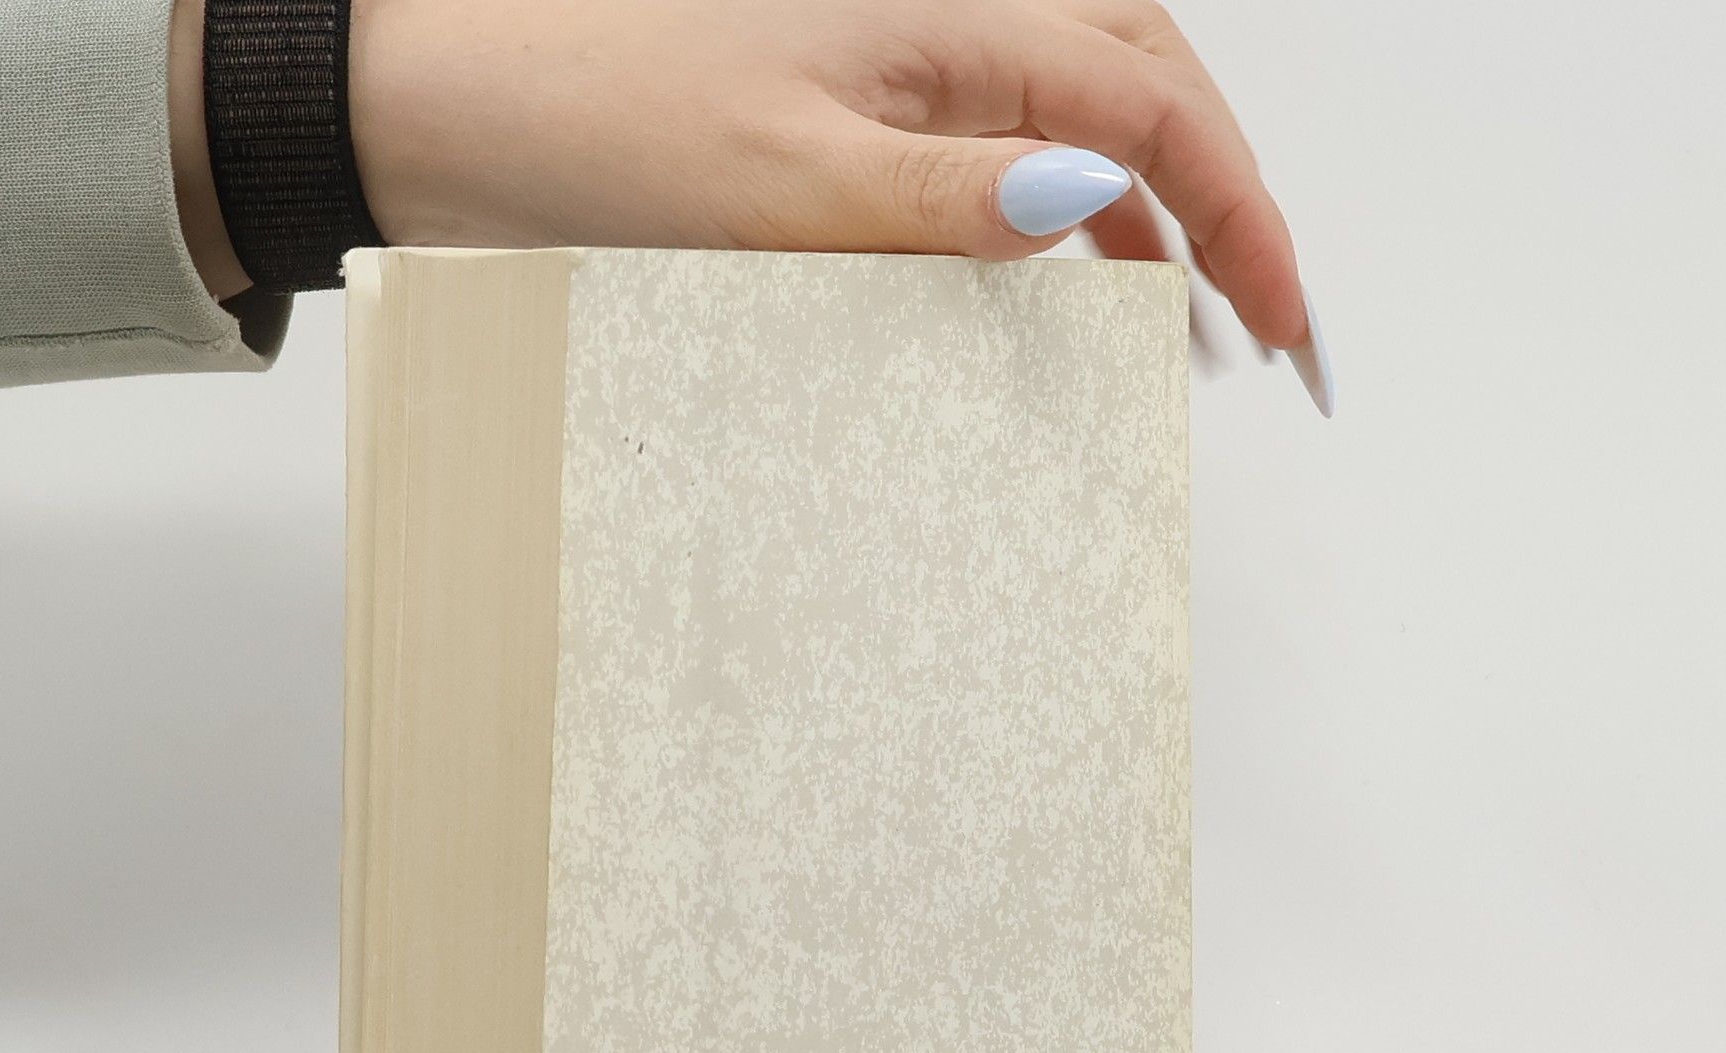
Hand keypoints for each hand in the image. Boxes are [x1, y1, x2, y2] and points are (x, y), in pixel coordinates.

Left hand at [172, 0, 1316, 367]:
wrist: (452, 104)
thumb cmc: (592, 117)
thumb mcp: (783, 183)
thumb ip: (947, 200)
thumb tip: (1097, 213)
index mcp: (950, 13)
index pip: (1156, 108)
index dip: (1246, 218)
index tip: (1289, 330)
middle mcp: (942, 20)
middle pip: (1145, 93)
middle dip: (1222, 209)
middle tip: (1262, 333)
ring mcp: (899, 63)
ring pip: (1075, 122)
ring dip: (1141, 219)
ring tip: (1174, 333)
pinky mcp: (852, 109)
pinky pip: (990, 154)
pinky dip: (1045, 223)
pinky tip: (1052, 294)